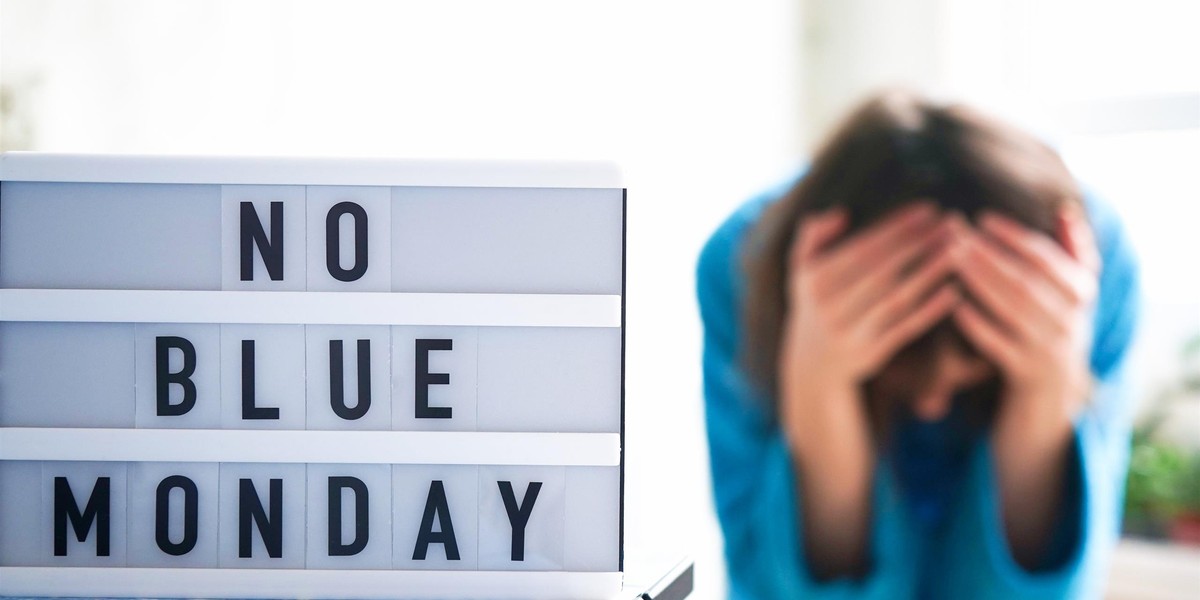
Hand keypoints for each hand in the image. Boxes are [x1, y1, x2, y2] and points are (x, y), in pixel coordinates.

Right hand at [779, 202, 962, 392]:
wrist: (811, 365)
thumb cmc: (817, 303)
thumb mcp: (801, 269)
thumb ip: (813, 235)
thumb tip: (841, 214)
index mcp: (816, 280)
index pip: (863, 247)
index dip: (897, 228)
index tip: (929, 210)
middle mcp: (830, 306)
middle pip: (884, 270)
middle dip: (921, 244)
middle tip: (954, 223)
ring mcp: (851, 332)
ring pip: (898, 298)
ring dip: (931, 273)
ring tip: (960, 251)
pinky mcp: (871, 354)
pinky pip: (905, 328)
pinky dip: (929, 311)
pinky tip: (954, 292)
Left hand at [950, 206, 1100, 567]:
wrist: (1052, 401)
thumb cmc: (1052, 331)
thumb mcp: (1069, 295)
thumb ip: (1072, 252)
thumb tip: (1065, 209)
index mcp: (1082, 294)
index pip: (1048, 257)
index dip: (1015, 236)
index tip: (982, 218)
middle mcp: (1071, 320)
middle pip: (1026, 279)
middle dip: (989, 253)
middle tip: (953, 232)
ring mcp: (1050, 349)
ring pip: (1013, 308)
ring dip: (979, 280)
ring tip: (949, 258)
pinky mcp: (1027, 374)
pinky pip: (999, 344)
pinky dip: (977, 322)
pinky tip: (952, 304)